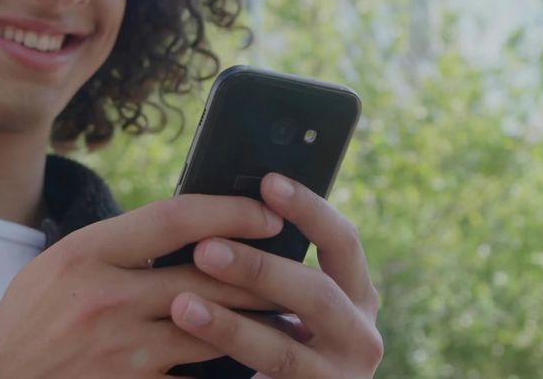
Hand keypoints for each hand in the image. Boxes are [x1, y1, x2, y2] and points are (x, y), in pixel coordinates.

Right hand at [0, 194, 285, 377]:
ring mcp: (120, 351)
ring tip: (288, 319)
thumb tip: (193, 232)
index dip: (229, 211)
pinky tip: (248, 366)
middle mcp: (106, 298)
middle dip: (259, 273)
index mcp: (87, 253)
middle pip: (206, 277)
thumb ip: (121, 247)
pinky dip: (224, 372)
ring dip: (256, 325)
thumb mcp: (63, 263)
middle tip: (295, 268)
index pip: (174, 218)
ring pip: (212, 330)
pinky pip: (195, 378)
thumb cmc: (31, 319)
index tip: (266, 212)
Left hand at [169, 173, 383, 378]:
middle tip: (207, 250)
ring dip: (230, 326)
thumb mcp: (287, 300)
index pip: (342, 241)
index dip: (309, 209)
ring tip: (182, 305)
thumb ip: (272, 268)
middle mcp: (360, 334)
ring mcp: (338, 378)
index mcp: (355, 293)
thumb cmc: (277, 338)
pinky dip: (225, 365)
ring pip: (283, 351)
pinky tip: (188, 356)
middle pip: (316, 294)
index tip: (269, 182)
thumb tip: (218, 215)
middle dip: (259, 269)